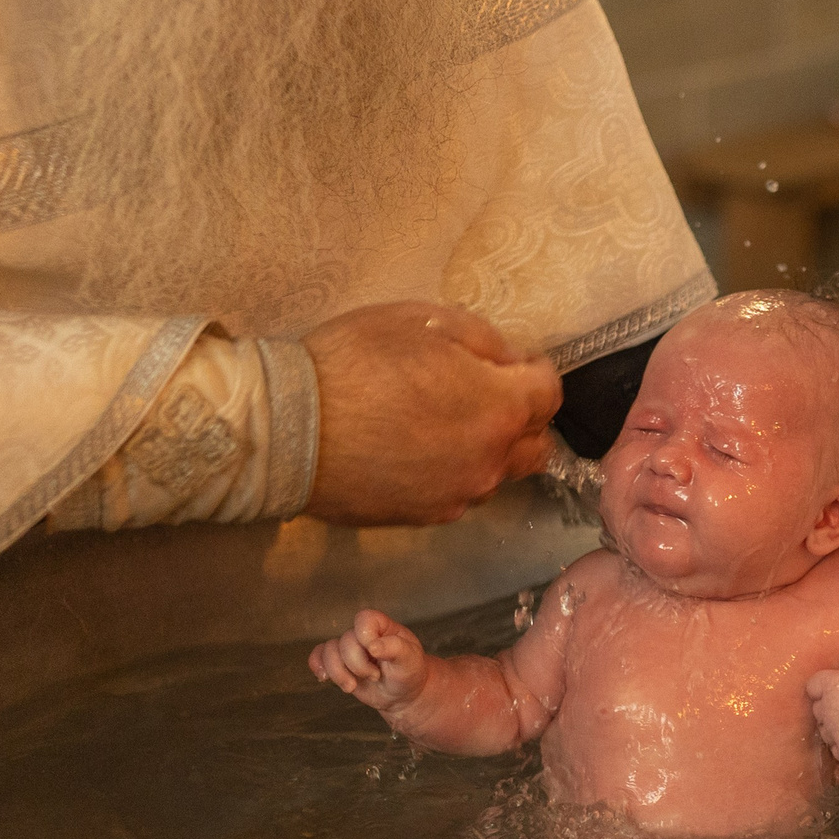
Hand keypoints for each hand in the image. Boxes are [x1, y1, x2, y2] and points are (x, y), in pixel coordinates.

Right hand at [303, 303, 561, 526]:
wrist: (288, 429)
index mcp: (499, 408)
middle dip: (521, 418)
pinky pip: (457, 493)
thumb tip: (508, 362)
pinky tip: (415, 451)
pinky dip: (451, 472)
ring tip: (443, 424)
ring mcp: (457, 496)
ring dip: (487, 449)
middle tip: (485, 395)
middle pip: (536, 445)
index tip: (512, 362)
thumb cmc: (354, 362)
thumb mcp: (423, 320)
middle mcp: (490, 461)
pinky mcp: (423, 517)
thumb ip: (484, 340)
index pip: (550, 393)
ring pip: (497, 474)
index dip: (534, 371)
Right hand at [310, 610, 428, 711]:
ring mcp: (348, 649)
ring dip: (339, 672)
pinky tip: (324, 678)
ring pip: (328, 651)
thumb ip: (394, 648)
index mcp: (380, 626)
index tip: (376, 654)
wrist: (402, 693)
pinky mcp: (338, 663)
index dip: (365, 637)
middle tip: (376, 676)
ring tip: (352, 686)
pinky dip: (318, 667)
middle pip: (345, 642)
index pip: (364, 619)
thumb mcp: (410, 659)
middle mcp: (361, 634)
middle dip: (358, 665)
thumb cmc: (409, 671)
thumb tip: (373, 647)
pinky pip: (318, 657)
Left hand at [808, 662, 838, 767]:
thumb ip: (838, 677)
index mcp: (831, 684)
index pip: (812, 688)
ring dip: (836, 730)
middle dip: (830, 711)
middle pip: (818, 710)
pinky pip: (836, 750)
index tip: (838, 694)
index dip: (824, 691)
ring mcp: (834, 731)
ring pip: (825, 732)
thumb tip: (822, 686)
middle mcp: (827, 707)